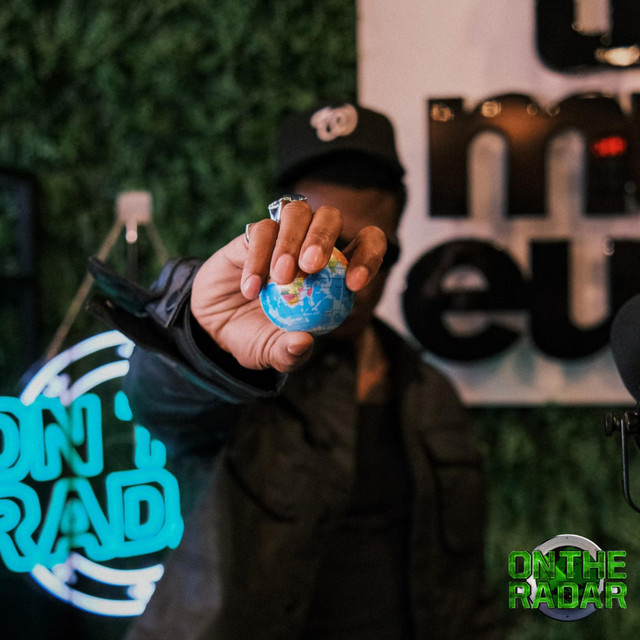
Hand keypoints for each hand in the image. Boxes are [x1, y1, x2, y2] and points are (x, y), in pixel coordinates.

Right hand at [190, 199, 386, 372]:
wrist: (214, 326)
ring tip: (281, 277)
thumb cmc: (256, 337)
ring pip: (297, 212)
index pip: (366, 246)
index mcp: (333, 270)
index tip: (353, 284)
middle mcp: (310, 244)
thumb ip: (289, 353)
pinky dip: (257, 259)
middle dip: (324, 237)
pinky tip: (251, 289)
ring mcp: (281, 235)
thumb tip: (303, 342)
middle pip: (330, 217)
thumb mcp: (272, 354)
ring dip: (292, 241)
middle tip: (311, 266)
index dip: (368, 257)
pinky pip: (262, 231)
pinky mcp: (252, 235)